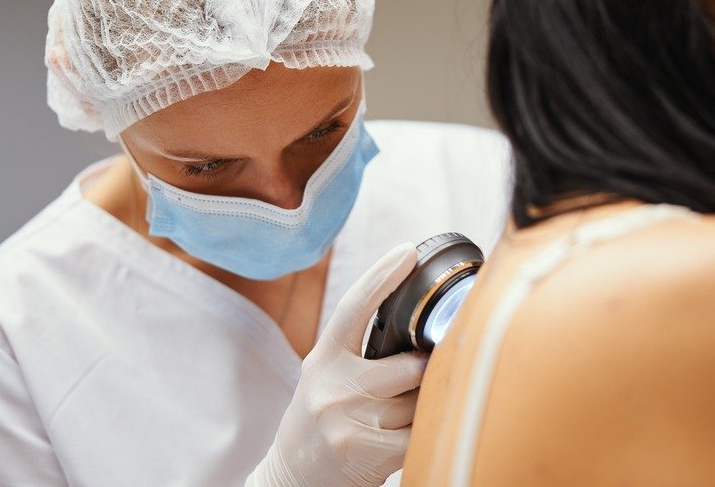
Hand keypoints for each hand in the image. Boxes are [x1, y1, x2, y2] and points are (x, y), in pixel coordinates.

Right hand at [246, 243, 427, 486]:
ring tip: (397, 419)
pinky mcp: (361, 450)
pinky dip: (422, 436)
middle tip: (414, 387)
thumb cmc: (323, 422)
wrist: (292, 480)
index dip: (382, 276)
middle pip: (408, 365)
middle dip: (422, 376)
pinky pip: (417, 434)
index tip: (407, 251)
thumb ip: (362, 353)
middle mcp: (331, 384)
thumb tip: (419, 327)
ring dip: (421, 410)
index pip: (354, 306)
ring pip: (418, 402)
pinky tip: (405, 439)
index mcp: (324, 358)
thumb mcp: (328, 378)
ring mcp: (344, 418)